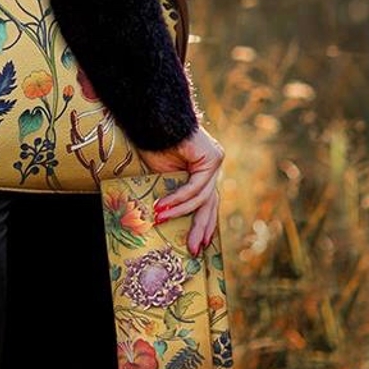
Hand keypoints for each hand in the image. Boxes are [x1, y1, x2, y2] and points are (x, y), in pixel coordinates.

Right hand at [134, 126, 225, 255]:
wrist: (154, 119)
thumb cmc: (153, 144)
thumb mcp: (160, 176)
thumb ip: (169, 194)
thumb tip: (162, 220)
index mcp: (201, 173)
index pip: (205, 204)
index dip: (201, 225)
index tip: (197, 246)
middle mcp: (211, 168)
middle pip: (209, 204)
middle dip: (200, 228)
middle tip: (193, 249)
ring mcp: (214, 162)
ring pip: (202, 197)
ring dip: (179, 211)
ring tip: (161, 219)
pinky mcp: (212, 158)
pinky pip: (195, 186)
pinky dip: (179, 198)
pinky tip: (164, 206)